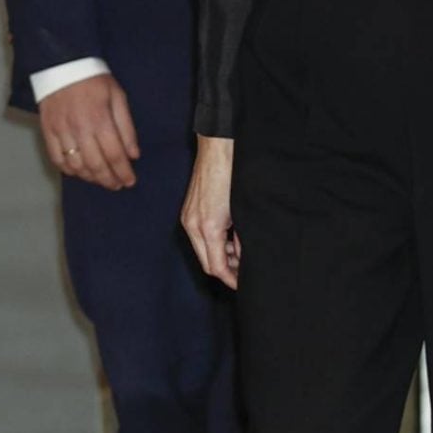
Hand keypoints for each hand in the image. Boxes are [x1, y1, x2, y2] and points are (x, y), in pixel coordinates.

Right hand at [38, 73, 139, 189]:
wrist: (62, 63)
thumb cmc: (94, 80)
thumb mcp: (118, 97)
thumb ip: (126, 127)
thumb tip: (133, 154)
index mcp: (100, 119)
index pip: (114, 155)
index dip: (123, 172)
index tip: (130, 181)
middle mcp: (80, 129)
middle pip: (96, 165)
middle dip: (109, 180)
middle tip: (117, 185)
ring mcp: (61, 131)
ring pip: (76, 165)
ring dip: (90, 177)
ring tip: (100, 180)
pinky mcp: (48, 130)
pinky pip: (56, 158)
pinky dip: (68, 169)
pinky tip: (78, 171)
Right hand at [181, 134, 239, 289]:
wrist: (218, 149)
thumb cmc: (235, 176)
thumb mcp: (243, 212)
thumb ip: (241, 239)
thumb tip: (242, 256)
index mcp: (208, 228)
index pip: (217, 267)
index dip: (231, 278)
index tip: (244, 283)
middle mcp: (193, 226)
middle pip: (207, 263)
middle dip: (226, 270)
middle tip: (244, 271)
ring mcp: (188, 218)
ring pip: (202, 252)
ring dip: (220, 257)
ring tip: (239, 254)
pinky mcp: (188, 211)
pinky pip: (199, 238)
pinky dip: (213, 243)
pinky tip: (229, 238)